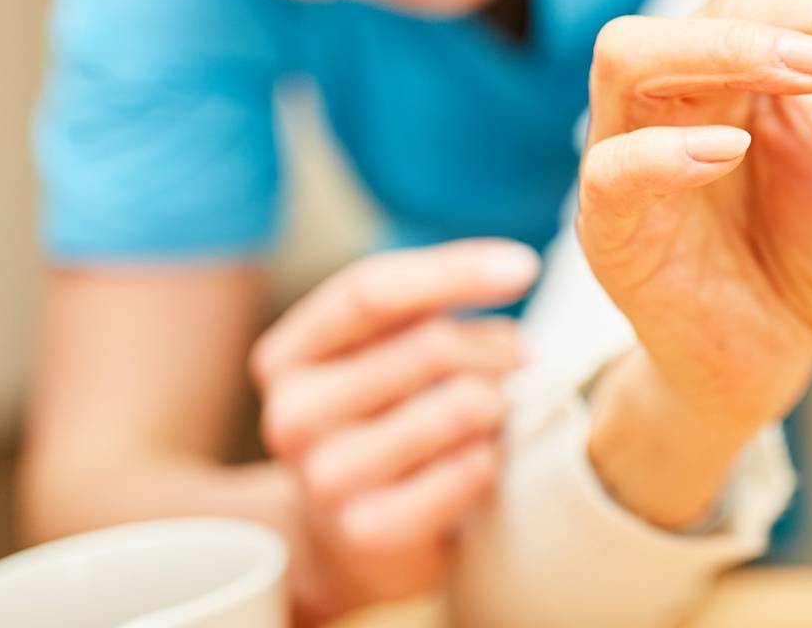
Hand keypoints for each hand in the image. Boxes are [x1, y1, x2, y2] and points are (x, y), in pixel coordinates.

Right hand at [249, 239, 537, 620]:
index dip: (452, 271)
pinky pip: (472, 467)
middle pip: (429, 345)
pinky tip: (478, 463)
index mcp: (288, 357)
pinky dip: (493, 457)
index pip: (370, 292)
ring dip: (498, 404)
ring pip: (461, 404)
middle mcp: (292, 416)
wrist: (346, 545)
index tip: (522, 266)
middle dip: (496, 346)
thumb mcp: (381, 354)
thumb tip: (513, 267)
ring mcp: (326, 479)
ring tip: (490, 417)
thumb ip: (423, 306)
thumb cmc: (383, 423)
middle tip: (521, 359)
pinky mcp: (370, 533)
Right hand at [579, 0, 811, 521]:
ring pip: (635, 56)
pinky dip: (667, 152)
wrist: (761, 357)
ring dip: (733, 48)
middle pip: (719, 5)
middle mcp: (669, 86)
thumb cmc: (801, 250)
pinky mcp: (607, 225)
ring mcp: (624, 148)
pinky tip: (733, 149)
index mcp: (728, 59)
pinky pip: (613, 169)